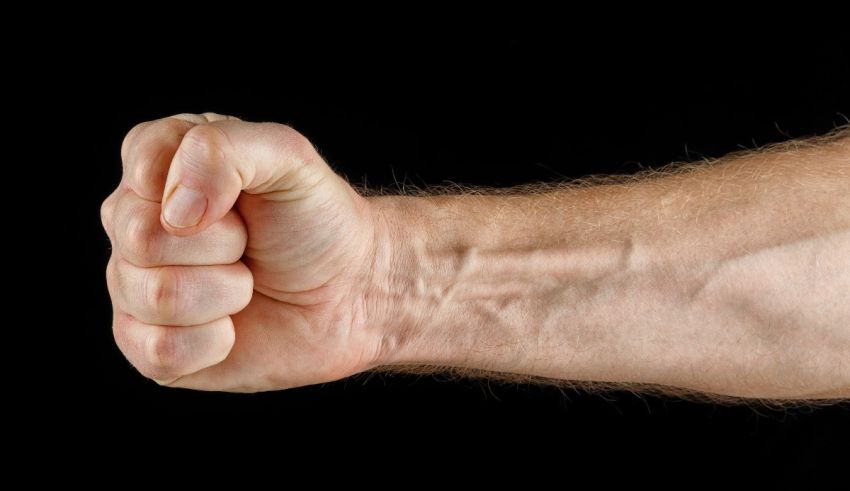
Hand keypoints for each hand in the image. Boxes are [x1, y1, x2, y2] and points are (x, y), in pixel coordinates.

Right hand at [102, 113, 388, 390]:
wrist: (352, 291)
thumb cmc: (316, 220)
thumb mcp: (288, 157)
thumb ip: (224, 149)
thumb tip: (175, 212)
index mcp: (158, 164)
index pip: (143, 163)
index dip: (203, 185)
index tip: (242, 197)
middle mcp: (135, 223)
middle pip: (142, 238)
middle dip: (221, 244)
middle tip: (249, 243)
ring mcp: (136, 287)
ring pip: (155, 298)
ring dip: (225, 292)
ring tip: (246, 281)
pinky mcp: (152, 348)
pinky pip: (159, 351)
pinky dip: (214, 341)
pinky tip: (232, 326)